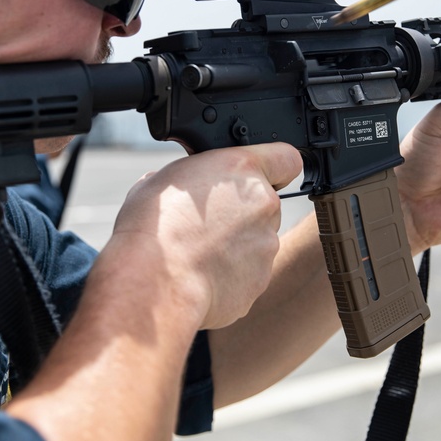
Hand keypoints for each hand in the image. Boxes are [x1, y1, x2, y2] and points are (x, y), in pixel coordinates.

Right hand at [109, 143, 301, 329]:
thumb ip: (194, 179)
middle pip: (265, 204)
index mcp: (242, 170)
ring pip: (257, 240)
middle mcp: (264, 205)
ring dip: (235, 244)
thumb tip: (190, 188)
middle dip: (242, 212)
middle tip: (207, 223)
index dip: (274, 167)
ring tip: (198, 253)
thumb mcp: (164, 179)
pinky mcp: (260, 281)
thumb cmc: (154, 227)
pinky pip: (248, 272)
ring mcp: (266, 245)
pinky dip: (230, 273)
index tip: (258, 176)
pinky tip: (200, 274)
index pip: (286, 158)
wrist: (156, 282)